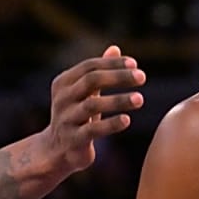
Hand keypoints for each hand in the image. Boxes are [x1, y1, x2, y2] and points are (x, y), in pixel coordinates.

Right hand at [41, 45, 146, 171]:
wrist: (57, 150)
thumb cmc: (76, 116)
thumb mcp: (85, 93)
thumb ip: (99, 72)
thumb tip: (115, 48)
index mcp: (64, 82)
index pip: (90, 66)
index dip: (112, 64)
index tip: (135, 64)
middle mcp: (62, 98)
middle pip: (91, 80)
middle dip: (118, 77)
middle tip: (142, 77)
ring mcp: (66, 118)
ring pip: (93, 105)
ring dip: (118, 100)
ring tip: (140, 99)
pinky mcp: (73, 139)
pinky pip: (93, 130)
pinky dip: (111, 124)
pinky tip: (127, 120)